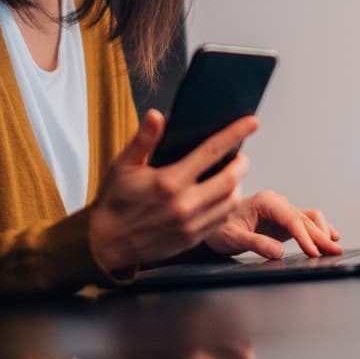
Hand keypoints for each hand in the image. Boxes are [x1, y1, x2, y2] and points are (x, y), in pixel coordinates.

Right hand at [88, 110, 253, 273]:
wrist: (107, 243)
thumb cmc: (115, 201)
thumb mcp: (123, 165)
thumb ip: (144, 139)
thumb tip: (156, 115)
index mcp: (168, 181)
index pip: (211, 151)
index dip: (235, 134)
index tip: (252, 123)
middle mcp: (184, 204)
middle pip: (231, 179)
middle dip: (241, 163)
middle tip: (239, 155)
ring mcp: (190, 224)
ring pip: (231, 201)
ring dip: (237, 185)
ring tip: (232, 175)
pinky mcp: (192, 239)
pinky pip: (221, 220)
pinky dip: (228, 205)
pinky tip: (221, 197)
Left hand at [203, 190, 341, 258]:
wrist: (213, 223)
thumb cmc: (220, 229)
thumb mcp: (233, 238)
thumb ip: (256, 243)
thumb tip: (278, 251)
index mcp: (265, 201)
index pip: (291, 219)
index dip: (305, 236)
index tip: (313, 252)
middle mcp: (276, 202)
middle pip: (305, 219)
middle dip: (321, 236)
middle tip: (334, 252)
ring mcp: (281, 210)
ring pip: (309, 219)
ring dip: (322, 233)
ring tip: (334, 249)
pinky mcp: (283, 220)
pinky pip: (305, 223)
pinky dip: (318, 230)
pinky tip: (331, 237)